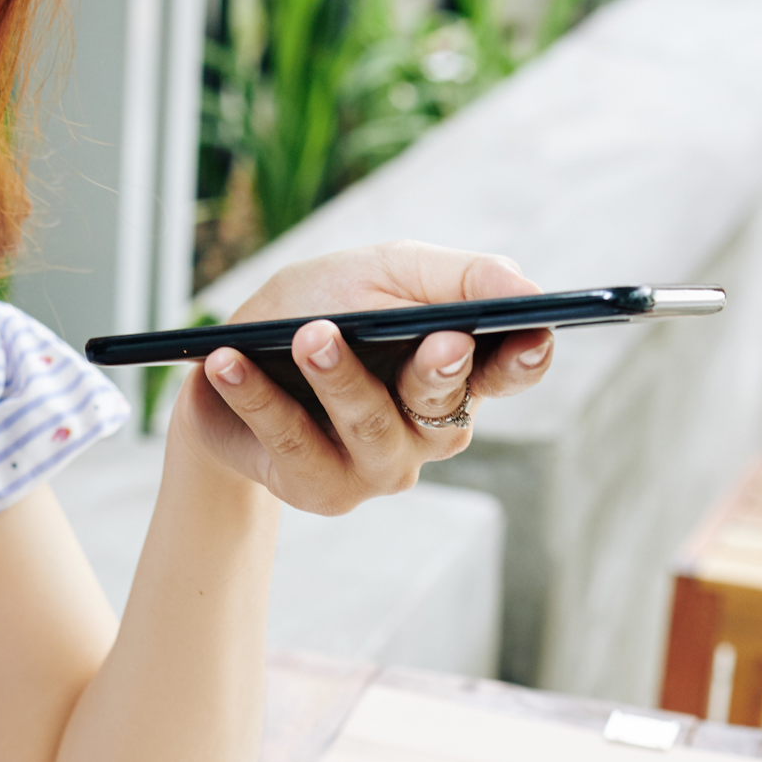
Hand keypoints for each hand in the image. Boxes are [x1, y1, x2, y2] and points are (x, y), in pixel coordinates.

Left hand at [176, 242, 555, 514]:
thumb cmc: (319, 308)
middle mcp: (427, 431)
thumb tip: (525, 286)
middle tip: (439, 339)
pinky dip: (256, 397)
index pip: (508, 373)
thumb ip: (455, 276)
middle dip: (439, 370)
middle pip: (443, 404)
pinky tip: (227, 362)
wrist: (228, 364)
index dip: (526, 359)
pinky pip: (290, 442)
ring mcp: (376, 469)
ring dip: (341, 379)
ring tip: (309, 337)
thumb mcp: (383, 272)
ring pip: (370, 427)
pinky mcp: (319, 489)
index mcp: (456, 375)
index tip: (534, 334)